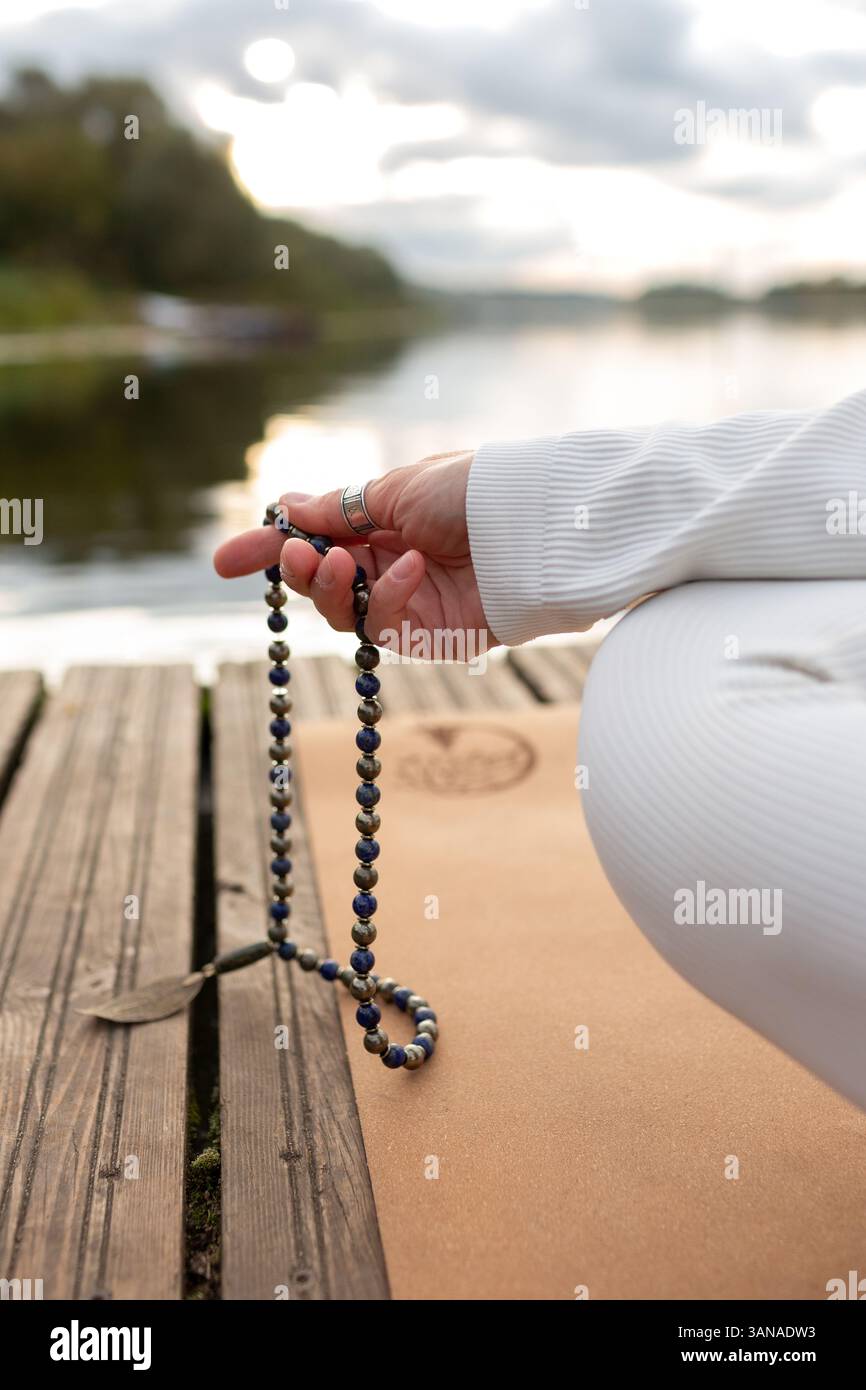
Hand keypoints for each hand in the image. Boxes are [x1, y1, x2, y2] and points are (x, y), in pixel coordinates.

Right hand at [213, 450, 497, 654]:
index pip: (312, 538)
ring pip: (341, 612)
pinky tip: (412, 570)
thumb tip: (288, 507)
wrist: (536, 524)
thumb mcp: (398, 489)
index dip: (268, 549)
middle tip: (289, 556)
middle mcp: (387, 561)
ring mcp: (406, 599)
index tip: (224, 562)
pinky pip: (384, 627)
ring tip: (337, 564)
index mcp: (379, 520)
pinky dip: (388, 598)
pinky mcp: (428, 634)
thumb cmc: (473, 491)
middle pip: (319, 581)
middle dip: (296, 571)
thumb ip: (340, 510)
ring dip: (328, 588)